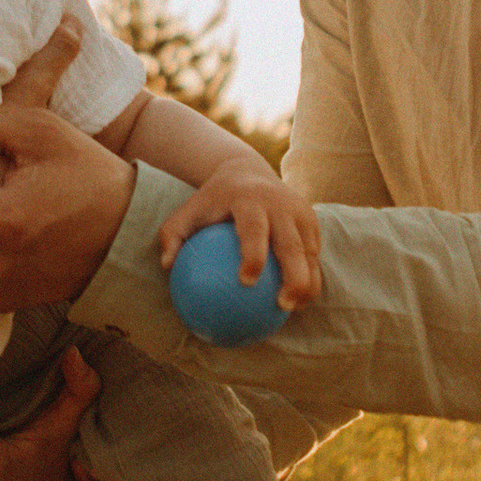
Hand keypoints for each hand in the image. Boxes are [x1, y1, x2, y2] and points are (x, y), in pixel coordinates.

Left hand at [155, 160, 322, 306]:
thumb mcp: (189, 210)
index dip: (253, 254)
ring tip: (295, 309)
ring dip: (308, 283)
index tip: (246, 281)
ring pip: (310, 252)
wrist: (248, 171)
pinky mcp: (311, 220)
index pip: (254, 229)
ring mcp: (300, 212)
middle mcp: (280, 205)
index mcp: (250, 200)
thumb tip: (166, 266)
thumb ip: (173, 234)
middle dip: (294, 276)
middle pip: (292, 244)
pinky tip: (298, 301)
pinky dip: (310, 277)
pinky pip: (314, 254)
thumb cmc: (212, 200)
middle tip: (283, 305)